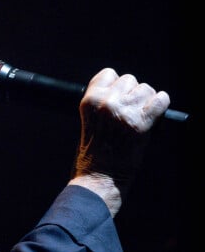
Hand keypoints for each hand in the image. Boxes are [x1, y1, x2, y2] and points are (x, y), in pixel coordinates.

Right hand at [69, 68, 169, 215]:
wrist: (99, 177)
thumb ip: (102, 101)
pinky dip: (161, 104)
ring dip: (146, 99)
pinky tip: (158, 110)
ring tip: (142, 114)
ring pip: (145, 89)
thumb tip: (126, 87)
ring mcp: (125, 112)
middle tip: (131, 110)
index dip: (116, 84)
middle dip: (132, 93)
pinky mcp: (141, 125)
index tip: (119, 96)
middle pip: (129, 80)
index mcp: (90, 100)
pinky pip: (160, 101)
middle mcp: (106, 103)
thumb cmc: (93, 151)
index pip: (109, 74)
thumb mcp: (89, 119)